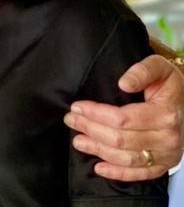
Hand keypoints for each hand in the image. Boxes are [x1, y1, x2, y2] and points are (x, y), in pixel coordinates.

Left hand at [64, 54, 183, 179]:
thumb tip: (124, 82)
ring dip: (99, 151)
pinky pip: (140, 174)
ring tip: (78, 141)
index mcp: (165, 114)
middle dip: (91, 129)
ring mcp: (166, 155)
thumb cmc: (169, 83)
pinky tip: (99, 168)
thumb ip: (142, 70)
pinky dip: (118, 173)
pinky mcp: (164, 165)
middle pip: (121, 139)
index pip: (122, 118)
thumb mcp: (159, 67)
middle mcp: (167, 138)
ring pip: (126, 158)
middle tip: (70, 120)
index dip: (96, 114)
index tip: (76, 106)